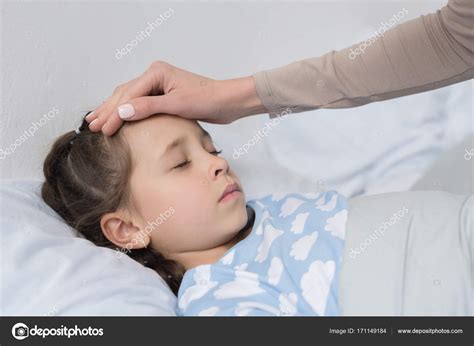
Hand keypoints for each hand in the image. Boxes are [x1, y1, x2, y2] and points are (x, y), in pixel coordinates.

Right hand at [86, 61, 266, 135]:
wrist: (227, 102)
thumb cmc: (207, 100)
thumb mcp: (177, 105)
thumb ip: (148, 107)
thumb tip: (121, 111)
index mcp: (156, 73)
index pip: (129, 96)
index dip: (114, 114)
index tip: (103, 130)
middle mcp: (155, 75)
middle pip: (124, 94)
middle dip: (107, 110)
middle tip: (91, 126)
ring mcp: (158, 85)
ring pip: (129, 98)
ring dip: (113, 110)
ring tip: (96, 120)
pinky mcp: (164, 95)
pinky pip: (139, 103)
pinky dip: (127, 111)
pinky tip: (118, 117)